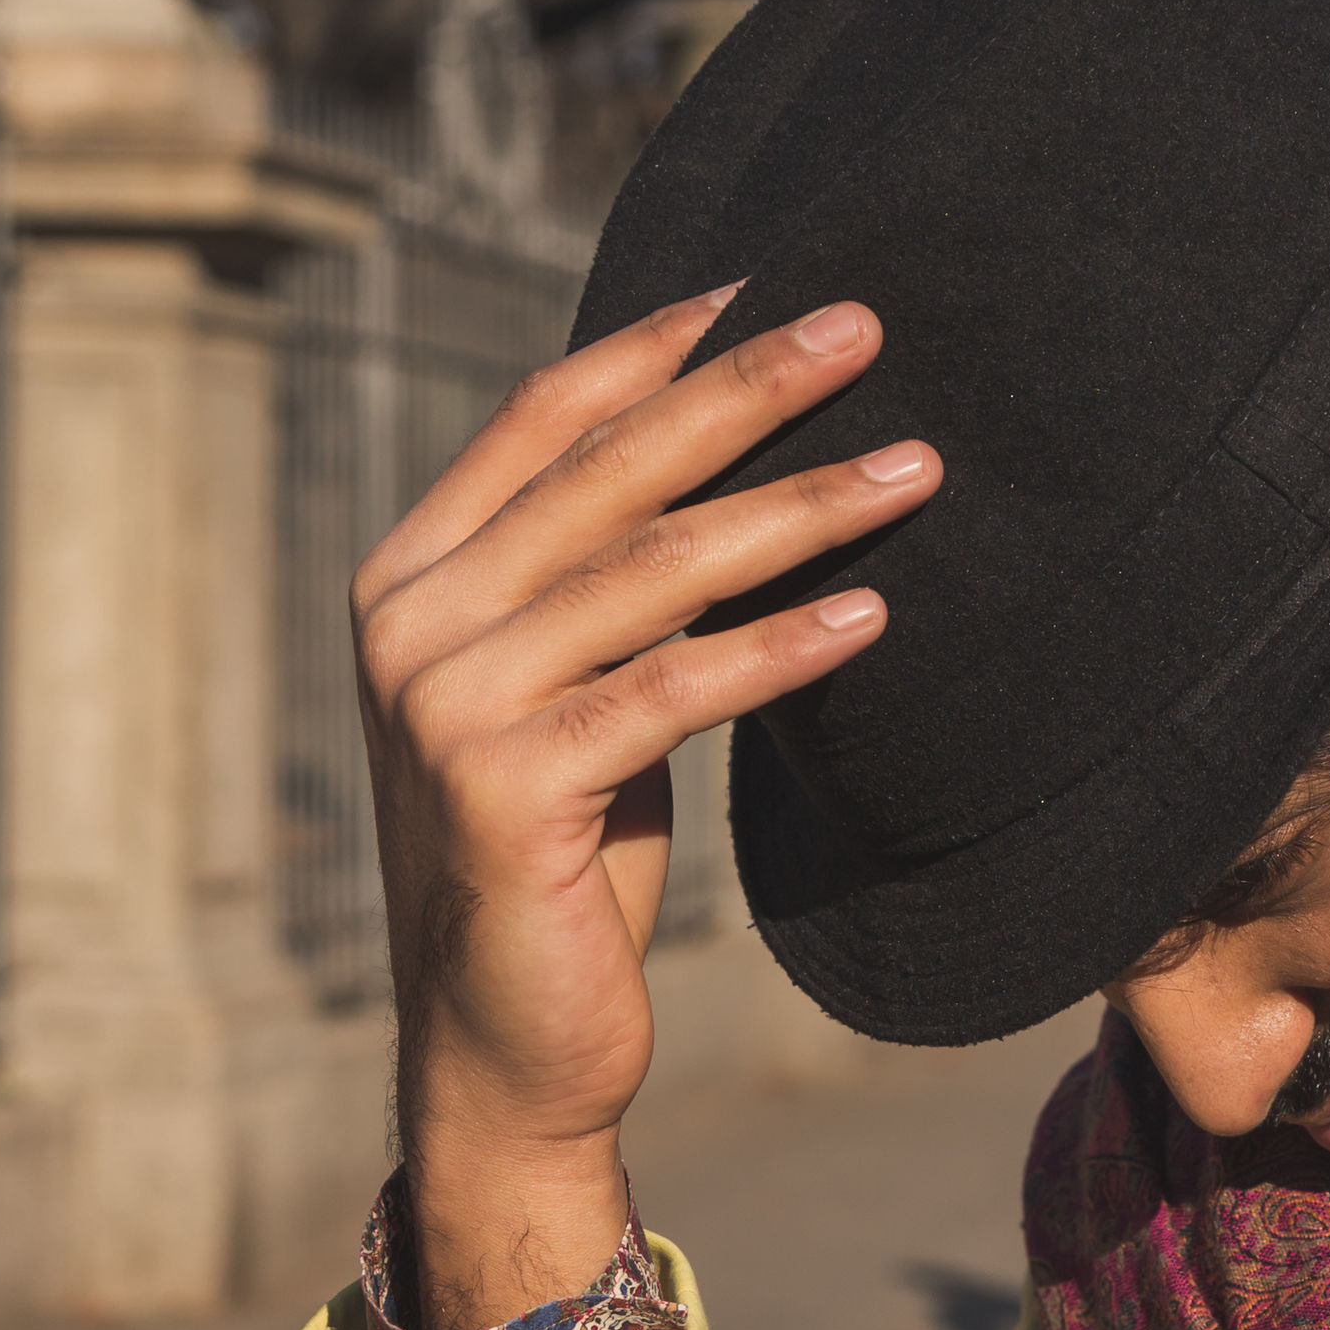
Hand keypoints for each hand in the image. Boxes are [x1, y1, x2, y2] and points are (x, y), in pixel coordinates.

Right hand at [351, 287, 932, 1329]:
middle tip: (868, 328)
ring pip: (653, 569)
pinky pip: (670, 691)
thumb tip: (739, 462)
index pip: (544, 419)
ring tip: (919, 471)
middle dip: (749, 391)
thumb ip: (610, 586)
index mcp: (414, 576)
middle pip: (610, 471)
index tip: (772, 285)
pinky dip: (777, 649)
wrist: (508, 1043)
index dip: (657, 346)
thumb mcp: (579, 695)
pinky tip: (870, 617)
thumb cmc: (565, 863)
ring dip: (801, 511)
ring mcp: (443, 702)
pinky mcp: (501, 786)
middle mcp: (410, 622)